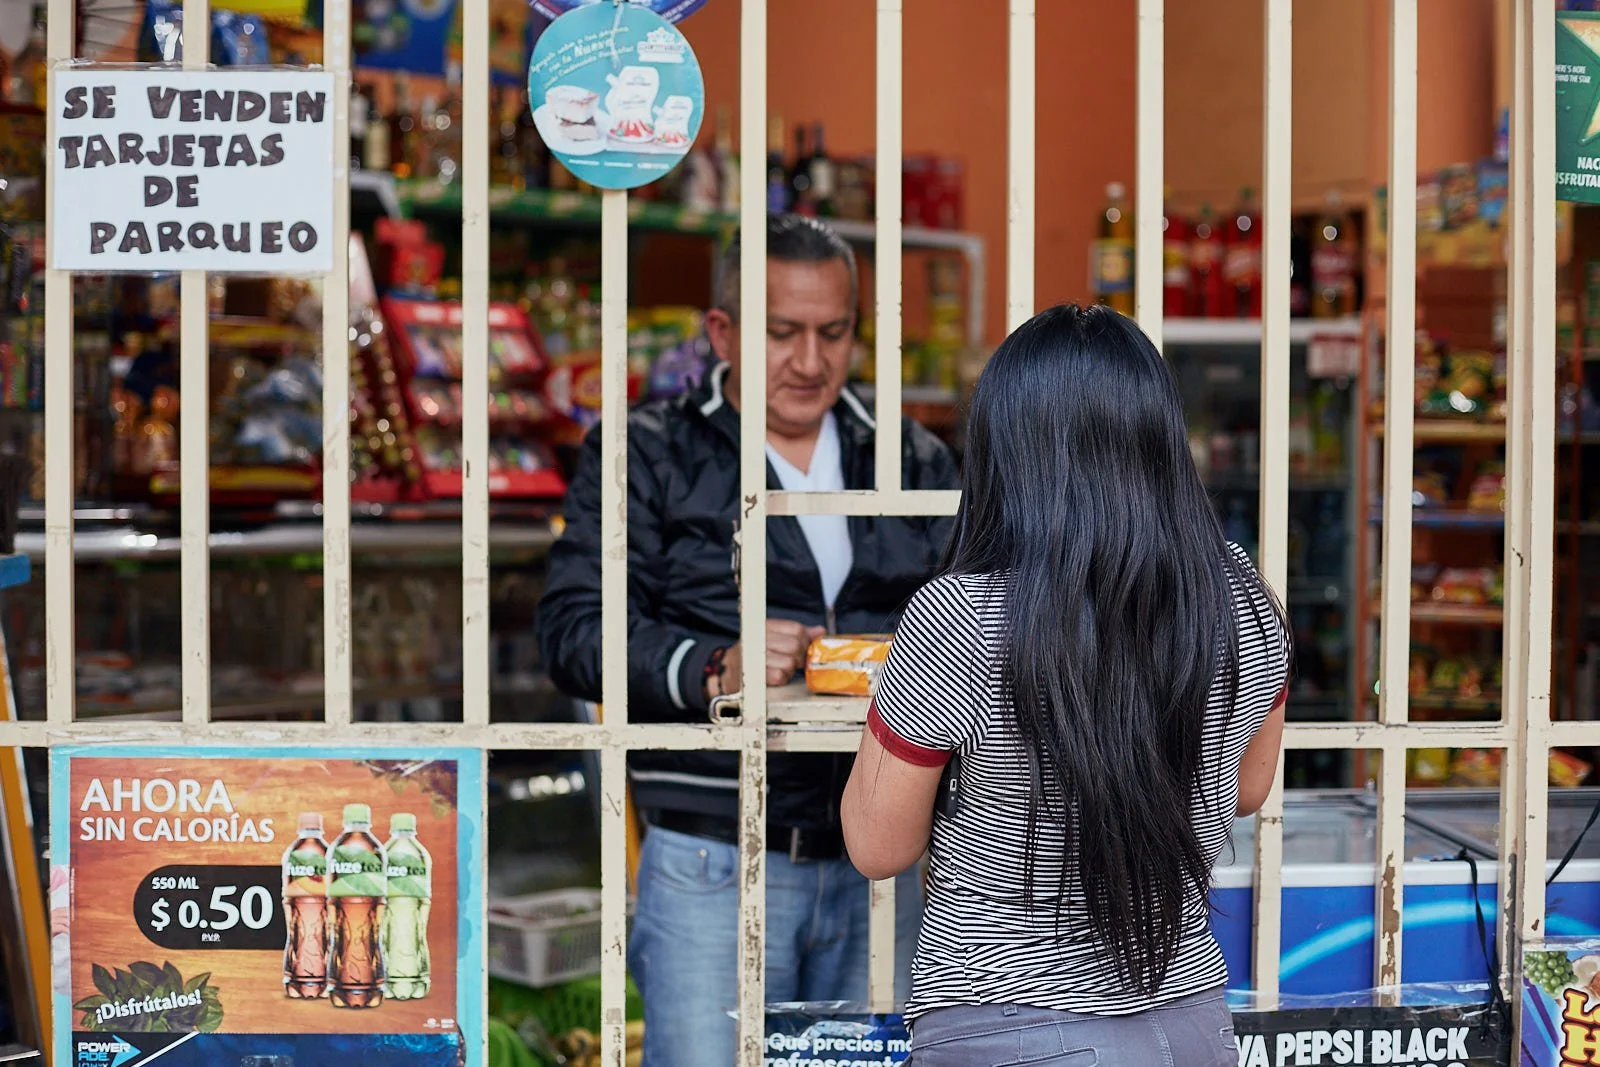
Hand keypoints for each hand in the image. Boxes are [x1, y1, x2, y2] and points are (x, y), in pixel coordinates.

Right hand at [709, 620, 826, 698]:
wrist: (726, 671)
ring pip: (790, 662)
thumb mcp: (773, 638)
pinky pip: (780, 676)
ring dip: (788, 670)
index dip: (805, 642)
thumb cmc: (754, 655)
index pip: (797, 629)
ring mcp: (755, 655)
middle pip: (796, 646)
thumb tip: (820, 631)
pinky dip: (780, 680)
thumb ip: (797, 635)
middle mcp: (759, 637)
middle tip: (790, 662)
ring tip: (778, 669)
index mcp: (765, 626)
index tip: (803, 650)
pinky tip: (773, 677)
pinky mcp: (754, 673)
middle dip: (797, 658)